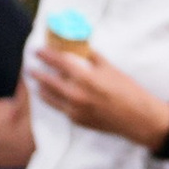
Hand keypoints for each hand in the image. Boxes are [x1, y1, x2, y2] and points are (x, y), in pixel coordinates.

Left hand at [27, 38, 168, 151]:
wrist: (137, 118)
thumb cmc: (127, 90)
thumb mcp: (110, 68)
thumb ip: (92, 57)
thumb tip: (80, 47)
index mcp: (85, 77)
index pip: (59, 62)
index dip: (46, 55)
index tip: (38, 50)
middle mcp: (76, 94)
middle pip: (48, 81)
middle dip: (37, 73)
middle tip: (30, 66)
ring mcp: (75, 109)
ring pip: (50, 97)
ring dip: (41, 88)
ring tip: (35, 82)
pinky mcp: (77, 120)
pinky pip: (60, 108)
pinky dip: (53, 100)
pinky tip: (50, 96)